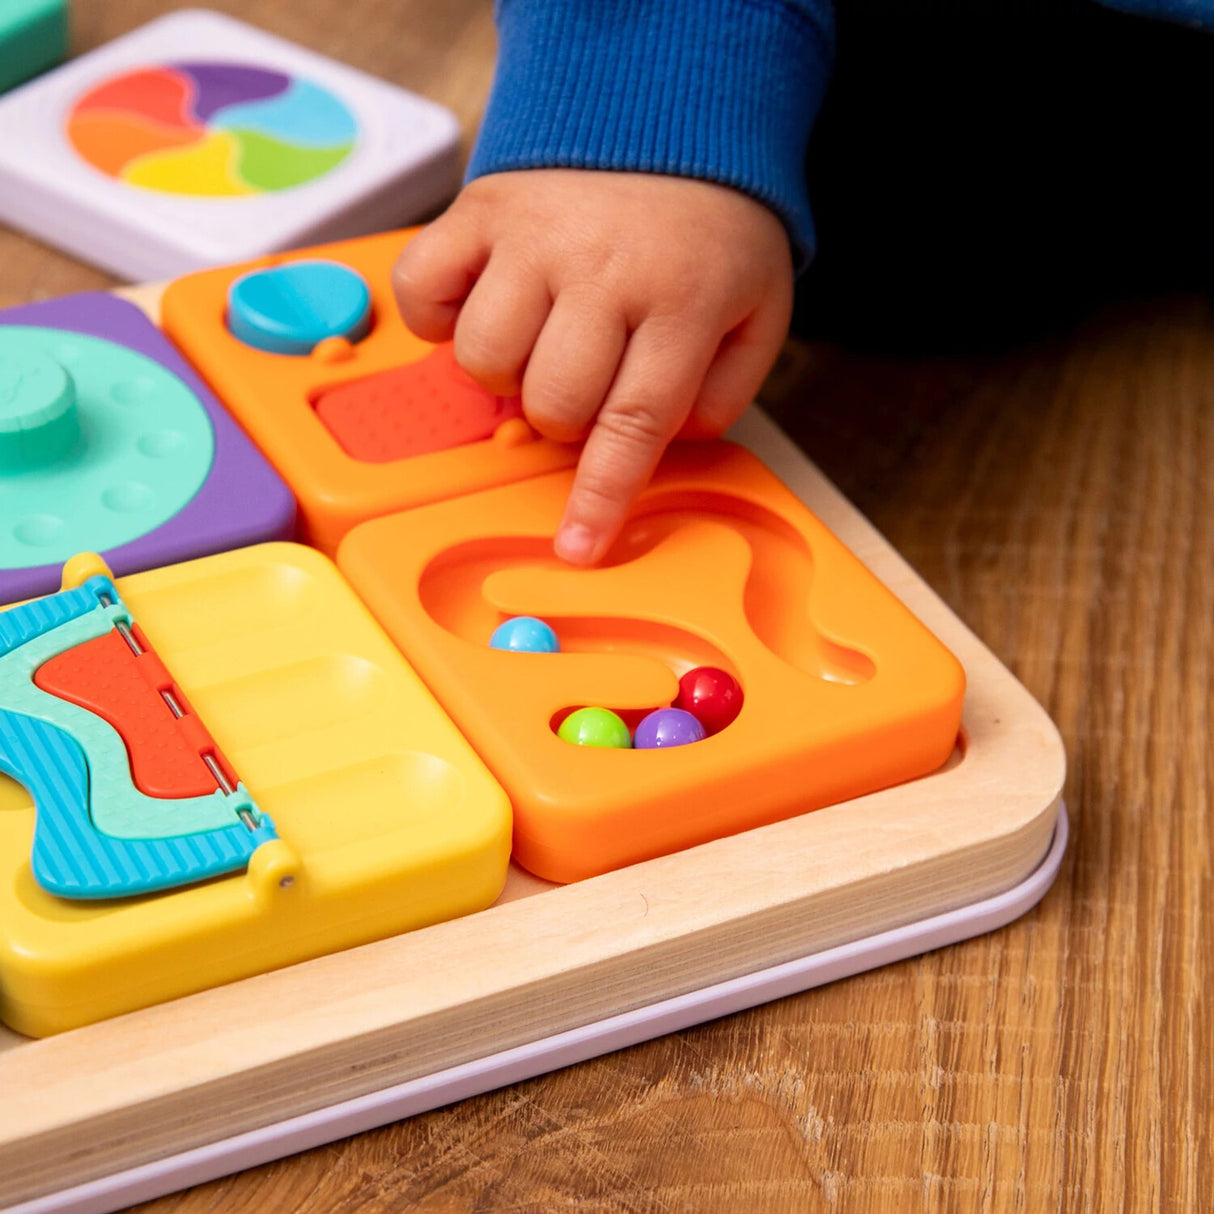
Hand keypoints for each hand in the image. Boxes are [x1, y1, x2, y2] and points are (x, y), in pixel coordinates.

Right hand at [393, 169, 793, 563]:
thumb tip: (659, 446)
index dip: (601, 496)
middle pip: (551, 401)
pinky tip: (483, 306)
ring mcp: (531, 237)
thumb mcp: (755, 311)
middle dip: (566, 419)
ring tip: (542, 340)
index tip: (577, 547)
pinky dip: (440, 318)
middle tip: (587, 380)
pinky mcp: (478, 209)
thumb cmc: (710, 231)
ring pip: (485, 356)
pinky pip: (424, 291)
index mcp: (680, 301)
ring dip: (509, 373)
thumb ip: (722, 389)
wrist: (669, 113)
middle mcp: (601, 269)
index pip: (634, 422)